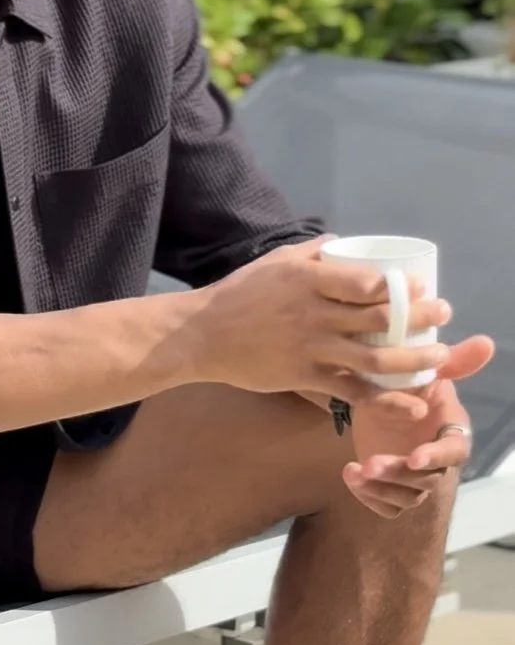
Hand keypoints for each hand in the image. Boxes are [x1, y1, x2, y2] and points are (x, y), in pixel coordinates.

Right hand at [187, 237, 470, 403]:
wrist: (202, 334)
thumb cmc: (240, 294)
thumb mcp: (274, 261)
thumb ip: (313, 252)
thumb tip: (345, 243)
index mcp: (308, 280)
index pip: (365, 282)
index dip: (399, 287)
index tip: (420, 288)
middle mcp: (314, 314)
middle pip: (379, 318)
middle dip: (419, 317)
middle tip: (442, 313)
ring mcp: (310, 348)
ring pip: (374, 357)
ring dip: (413, 359)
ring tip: (438, 357)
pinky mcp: (304, 377)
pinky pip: (352, 391)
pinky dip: (386, 399)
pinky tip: (410, 402)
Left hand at [345, 337, 493, 517]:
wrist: (376, 395)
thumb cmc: (407, 382)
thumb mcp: (424, 370)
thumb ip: (453, 362)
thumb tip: (486, 342)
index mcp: (449, 430)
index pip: (453, 451)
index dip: (436, 456)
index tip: (414, 456)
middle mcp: (435, 458)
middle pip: (426, 479)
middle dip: (397, 474)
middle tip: (370, 464)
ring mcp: (414, 477)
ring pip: (407, 497)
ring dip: (381, 488)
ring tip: (355, 472)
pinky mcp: (392, 487)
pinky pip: (387, 505)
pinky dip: (370, 497)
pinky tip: (351, 477)